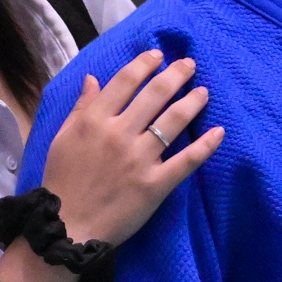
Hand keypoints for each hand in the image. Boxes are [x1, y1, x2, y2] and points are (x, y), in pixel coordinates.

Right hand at [42, 49, 225, 245]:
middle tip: (190, 64)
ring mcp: (140, 159)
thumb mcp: (62, 138)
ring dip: (192, 101)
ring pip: (173, 121)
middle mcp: (119, 134)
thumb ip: (80, 108)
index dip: (144, 64)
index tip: (159, 55)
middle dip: (176, 74)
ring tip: (203, 91)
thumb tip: (93, 78)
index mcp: (94, 121)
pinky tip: (219, 132)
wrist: (68, 226)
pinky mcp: (156, 184)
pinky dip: (206, 146)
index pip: (125, 81)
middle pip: (155, 95)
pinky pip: (186, 161)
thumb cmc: (62, 181)